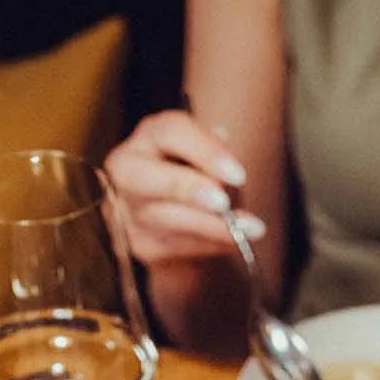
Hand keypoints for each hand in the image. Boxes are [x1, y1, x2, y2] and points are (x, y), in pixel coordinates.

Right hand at [103, 110, 264, 269]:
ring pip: (169, 220)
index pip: (172, 133)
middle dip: (190, 190)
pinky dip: (212, 244)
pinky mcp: (141, 243)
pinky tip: (235, 241)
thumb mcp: (207, 155)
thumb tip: (225, 164)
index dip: (205, 152)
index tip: (239, 175)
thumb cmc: (195, 174)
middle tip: (224, 204)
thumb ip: (214, 153)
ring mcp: (129, 210)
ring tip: (251, 229)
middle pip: (153, 178)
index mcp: (149, 137)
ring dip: (214, 227)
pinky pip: (179, 246)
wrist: (172, 220)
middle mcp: (128, 170)